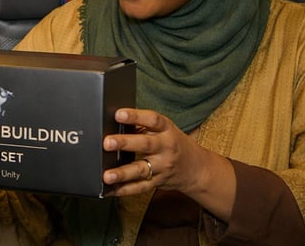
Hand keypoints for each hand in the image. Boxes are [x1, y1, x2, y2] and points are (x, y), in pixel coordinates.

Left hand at [102, 108, 229, 203]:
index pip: (152, 120)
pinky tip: (109, 190)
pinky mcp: (158, 182)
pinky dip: (124, 190)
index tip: (118, 114)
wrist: (197, 169)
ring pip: (141, 170)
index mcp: (166, 130)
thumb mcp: (164, 129)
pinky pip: (140, 187)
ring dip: (123, 173)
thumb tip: (112, 122)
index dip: (135, 116)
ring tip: (106, 175)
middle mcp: (165, 148)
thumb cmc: (173, 143)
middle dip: (125, 143)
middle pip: (145, 144)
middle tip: (107, 142)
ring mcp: (162, 167)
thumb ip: (142, 124)